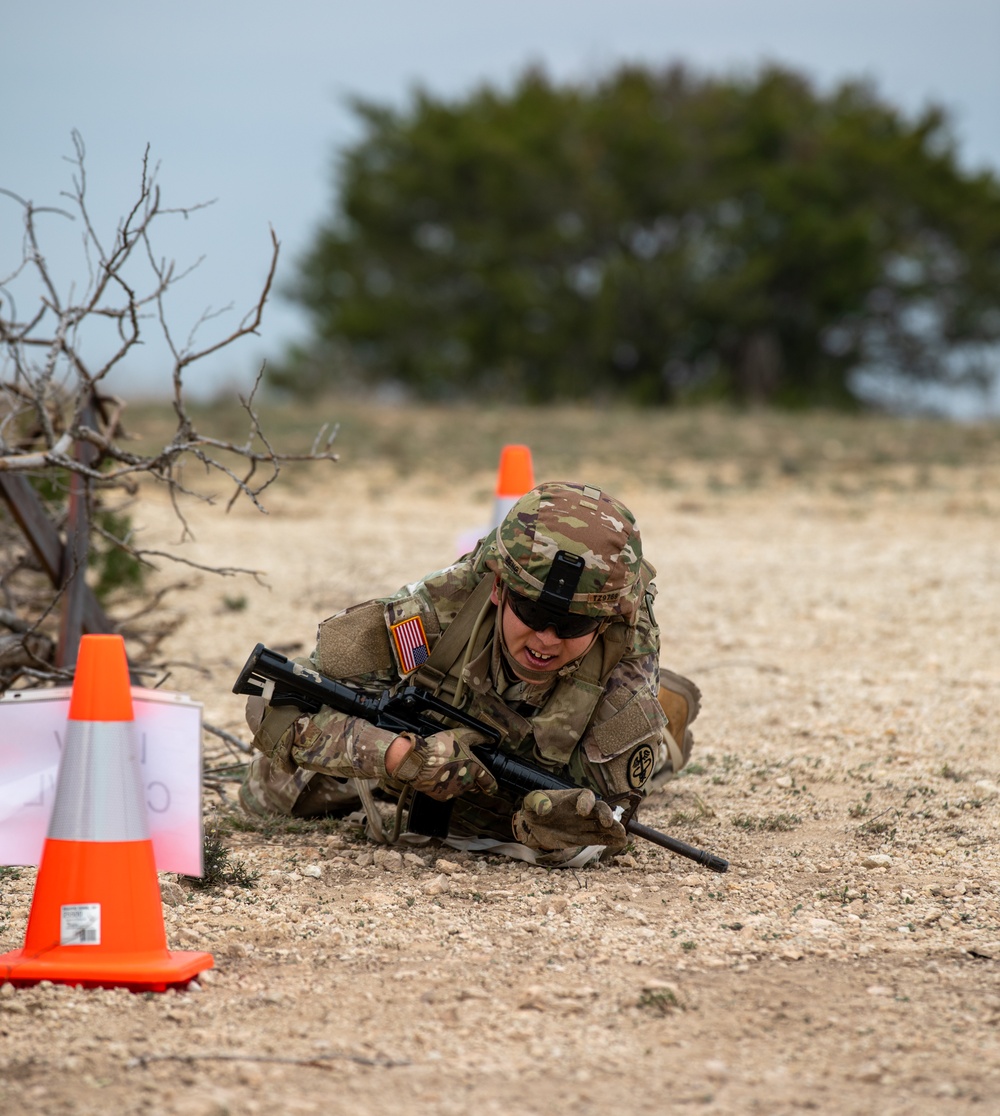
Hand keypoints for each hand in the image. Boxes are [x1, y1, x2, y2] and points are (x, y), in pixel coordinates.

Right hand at [391, 728, 496, 800]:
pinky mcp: (442, 796)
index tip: (492, 787)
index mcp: (475, 769)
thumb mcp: (461, 735)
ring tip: (447, 769)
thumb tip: (487, 738)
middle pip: (474, 784)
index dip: (491, 785)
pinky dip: (445, 785)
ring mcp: (455, 791)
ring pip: (461, 787)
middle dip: (471, 778)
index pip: (489, 783)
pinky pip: (447, 791)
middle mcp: (467, 782)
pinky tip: (439, 775)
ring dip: (457, 780)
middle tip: (462, 768)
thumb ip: (476, 737)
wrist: (419, 762)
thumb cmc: (440, 748)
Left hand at [512, 787, 626, 851]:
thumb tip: (544, 808)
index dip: (586, 802)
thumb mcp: (530, 801)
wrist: (534, 825)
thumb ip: (536, 801)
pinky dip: (609, 840)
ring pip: (602, 825)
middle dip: (606, 814)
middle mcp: (581, 810)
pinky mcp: (583, 838)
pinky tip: (620, 842)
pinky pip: (598, 838)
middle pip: (598, 809)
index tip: (583, 811)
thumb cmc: (534, 808)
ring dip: (613, 829)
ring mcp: (584, 824)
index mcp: (571, 798)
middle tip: (609, 823)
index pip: (584, 795)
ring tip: (622, 835)